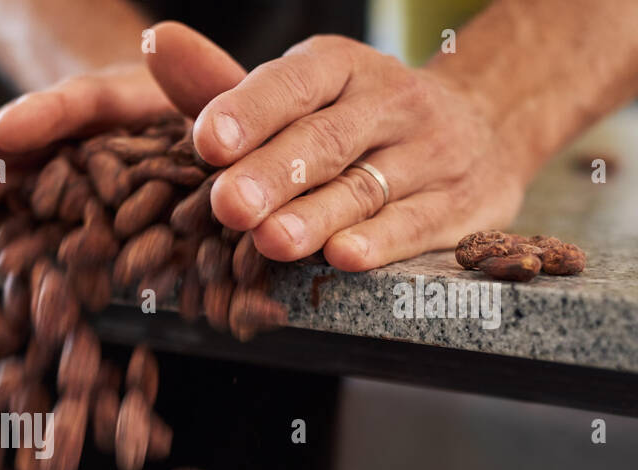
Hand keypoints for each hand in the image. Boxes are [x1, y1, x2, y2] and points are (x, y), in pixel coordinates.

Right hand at [0, 22, 244, 239]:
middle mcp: (91, 132)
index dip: (43, 116)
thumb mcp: (227, 102)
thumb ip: (210, 91)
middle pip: (30, 137)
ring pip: (15, 173)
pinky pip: (27, 214)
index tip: (8, 132)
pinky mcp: (73, 209)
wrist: (225, 146)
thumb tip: (185, 83)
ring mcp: (76, 170)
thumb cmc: (229, 122)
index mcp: (127, 103)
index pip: (80, 105)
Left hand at [188, 34, 527, 269]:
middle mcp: (389, 102)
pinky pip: (416, 223)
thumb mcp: (292, 97)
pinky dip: (380, 242)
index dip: (248, 113)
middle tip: (228, 205)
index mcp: (338, 68)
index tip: (205, 142)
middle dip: (273, 174)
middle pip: (325, 140)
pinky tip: (343, 257)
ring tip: (272, 240)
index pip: (292, 86)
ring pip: (365, 187)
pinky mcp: (460, 202)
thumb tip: (156, 44)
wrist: (481, 129)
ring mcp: (431, 151)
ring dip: (316, 217)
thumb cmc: (351, 119)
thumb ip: (220, 85)